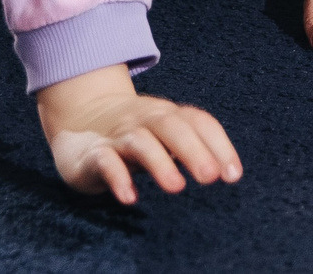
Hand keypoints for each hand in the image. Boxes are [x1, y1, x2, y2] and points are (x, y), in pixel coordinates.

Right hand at [36, 65, 241, 204]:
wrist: (79, 119)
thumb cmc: (135, 134)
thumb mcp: (164, 136)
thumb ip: (191, 148)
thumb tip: (227, 171)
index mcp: (167, 115)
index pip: (198, 121)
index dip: (219, 145)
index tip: (233, 175)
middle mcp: (144, 120)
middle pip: (171, 126)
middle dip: (192, 150)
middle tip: (210, 177)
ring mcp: (118, 136)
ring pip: (140, 141)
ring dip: (159, 162)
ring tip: (176, 187)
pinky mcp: (93, 154)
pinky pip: (106, 162)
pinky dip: (118, 178)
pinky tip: (130, 197)